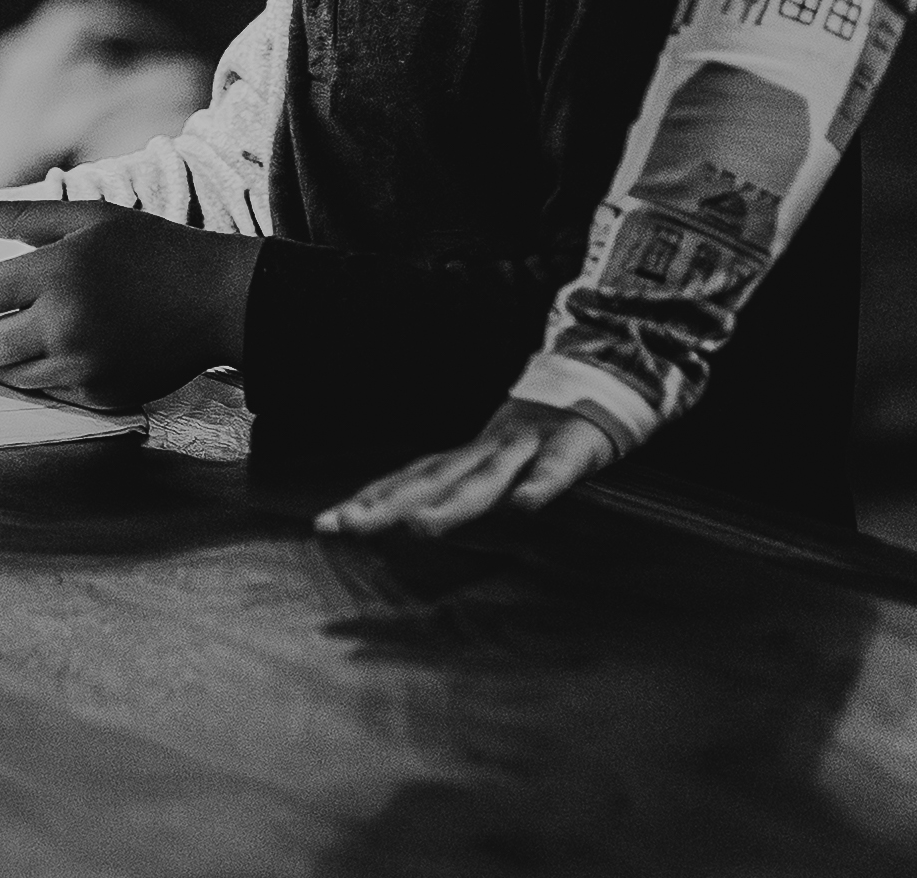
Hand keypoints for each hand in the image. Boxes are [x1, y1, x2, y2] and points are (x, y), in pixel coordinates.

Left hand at [0, 197, 259, 410]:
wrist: (220, 301)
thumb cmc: (152, 249)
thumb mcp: (90, 218)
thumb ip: (23, 217)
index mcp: (57, 273)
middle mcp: (65, 323)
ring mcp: (84, 365)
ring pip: (9, 378)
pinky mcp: (102, 395)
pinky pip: (48, 394)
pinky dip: (27, 382)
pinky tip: (11, 372)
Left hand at [313, 400, 619, 536]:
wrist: (592, 388)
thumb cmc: (532, 440)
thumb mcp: (487, 467)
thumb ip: (450, 492)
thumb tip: (399, 524)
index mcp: (463, 460)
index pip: (405, 481)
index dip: (367, 501)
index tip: (324, 525)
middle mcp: (484, 451)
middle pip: (430, 481)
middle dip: (388, 506)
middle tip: (347, 528)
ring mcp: (526, 447)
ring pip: (485, 478)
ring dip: (453, 503)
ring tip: (420, 528)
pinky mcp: (572, 446)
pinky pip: (556, 468)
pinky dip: (541, 484)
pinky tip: (526, 505)